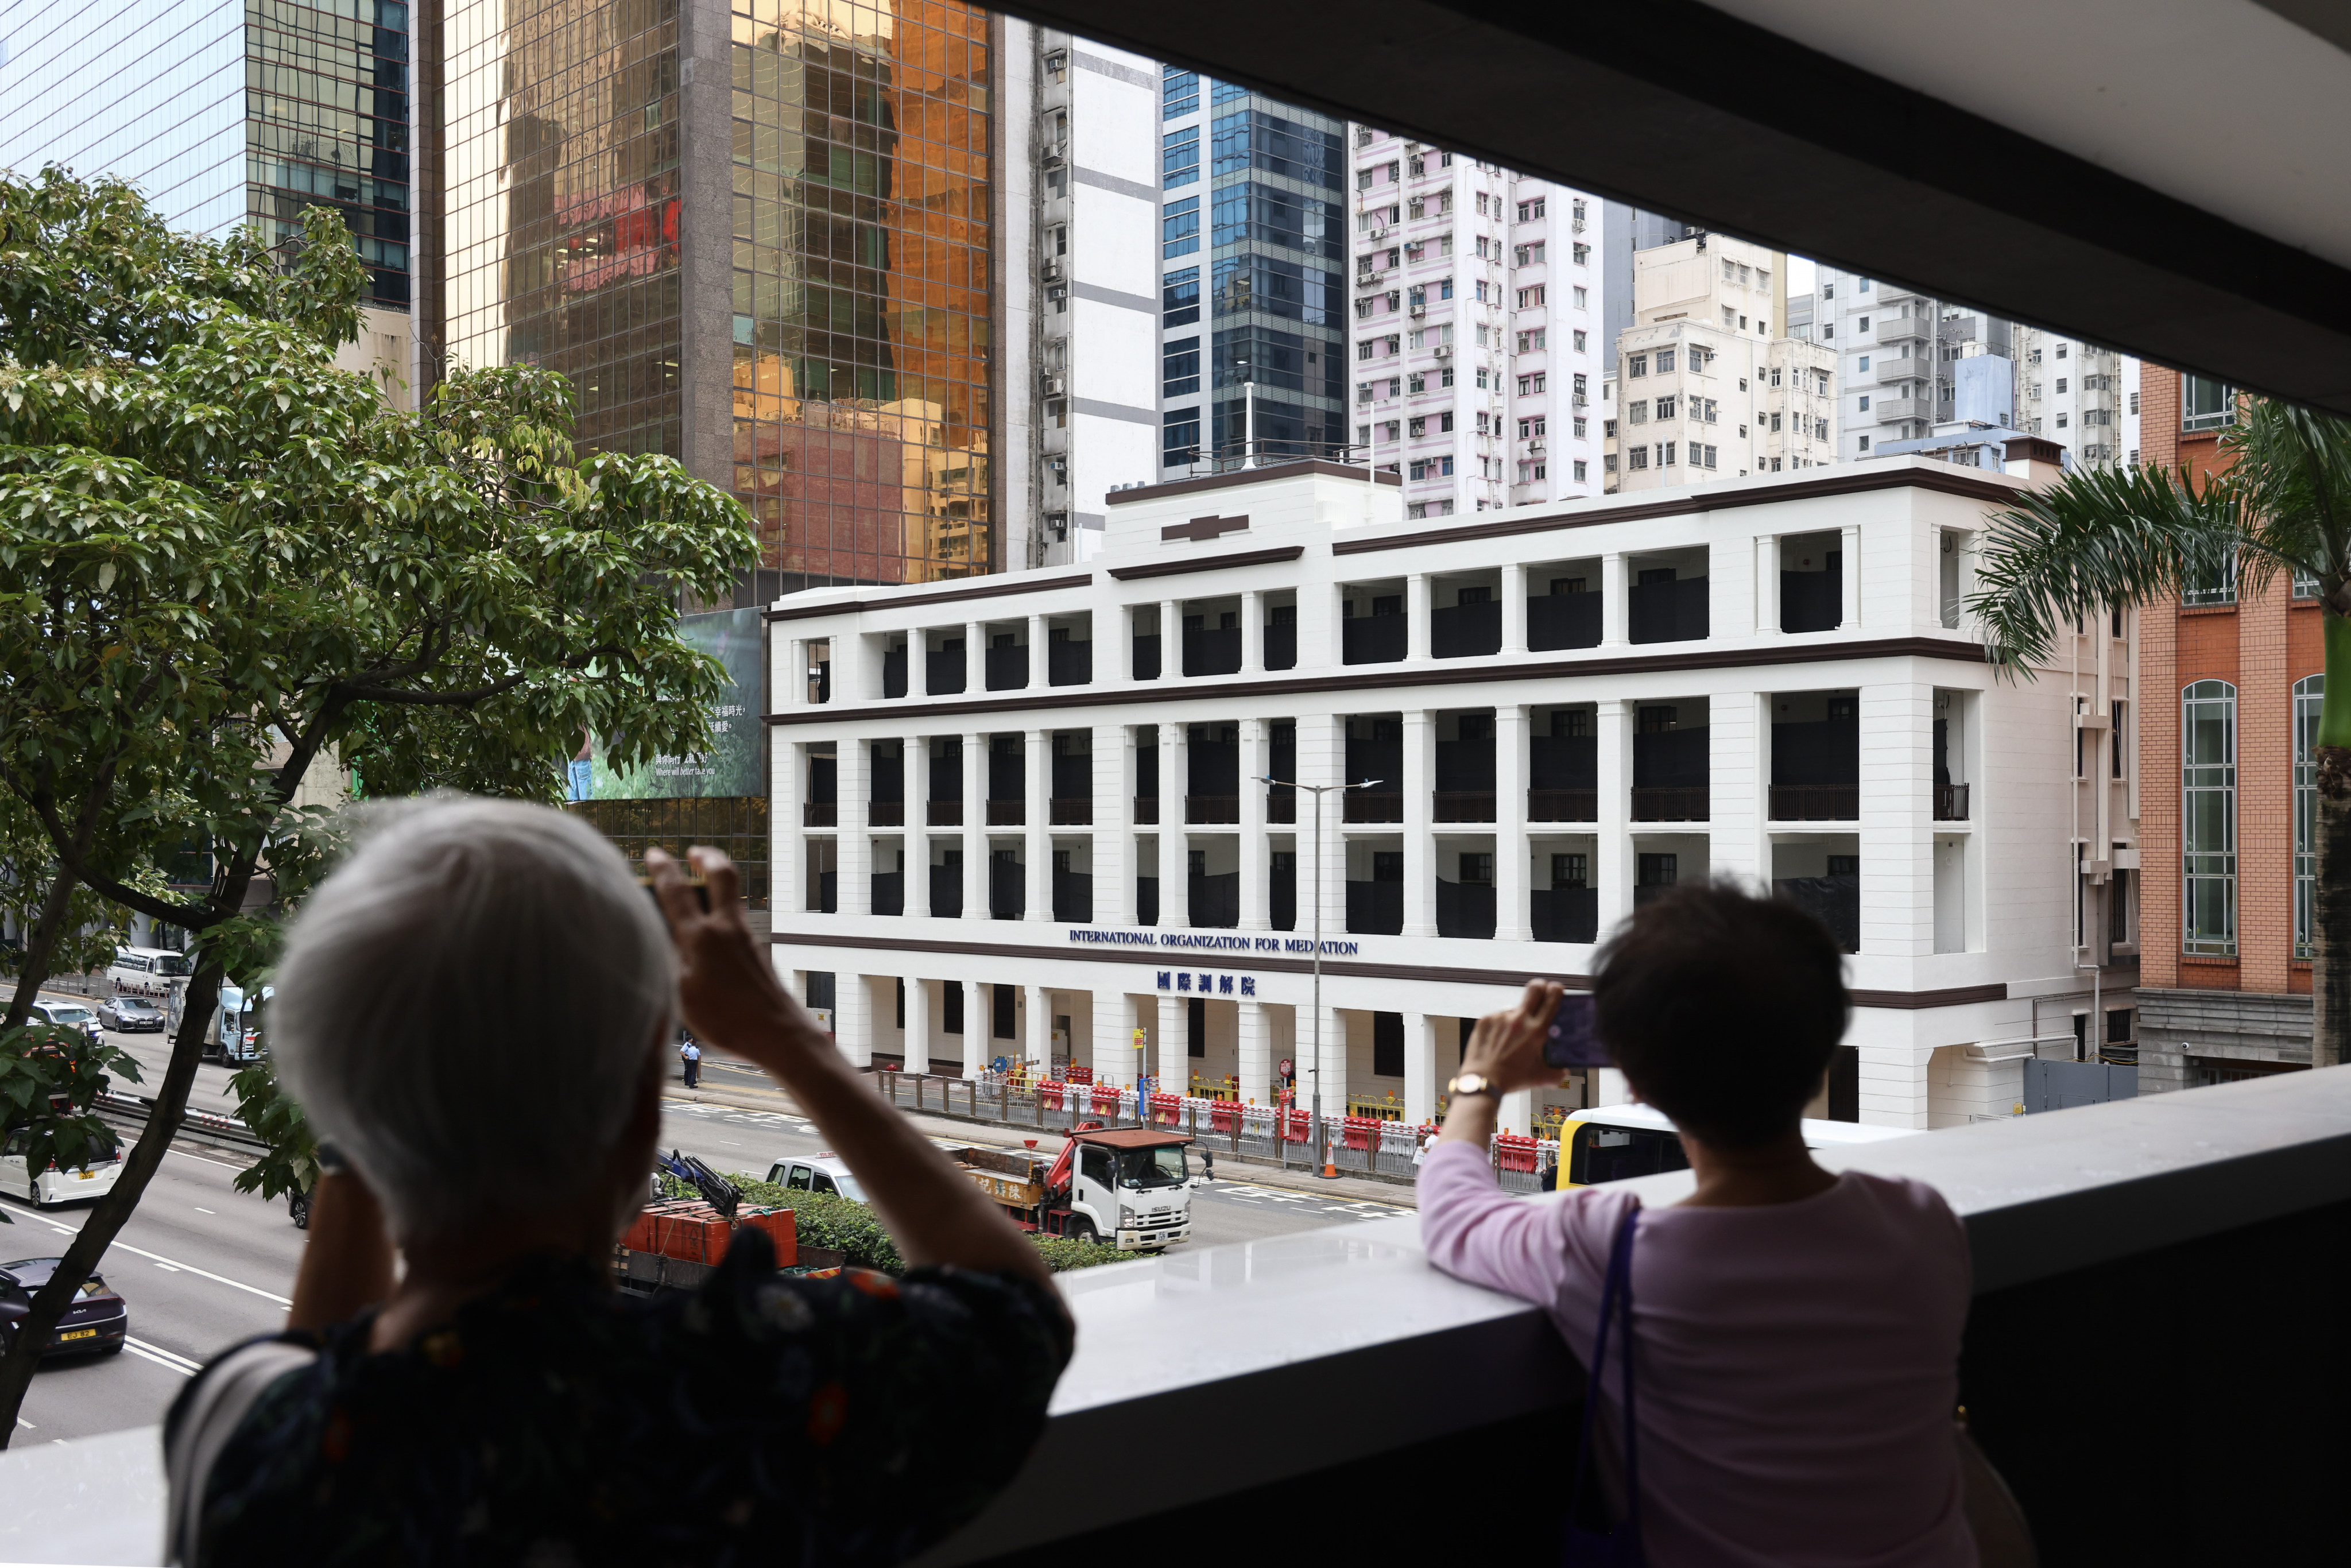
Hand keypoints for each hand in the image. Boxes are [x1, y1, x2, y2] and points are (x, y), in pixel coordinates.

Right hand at [645, 847, 818, 1068]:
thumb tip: (664, 939)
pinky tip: (718, 929)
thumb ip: (670, 961)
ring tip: (706, 880)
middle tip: (696, 851)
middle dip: (708, 858)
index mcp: (701, 937)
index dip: (663, 869)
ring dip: (720, 882)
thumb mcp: (682, 994)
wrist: (777, 1032)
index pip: (677, 892)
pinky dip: (726, 912)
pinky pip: (739, 921)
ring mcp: (748, 939)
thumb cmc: (726, 1020)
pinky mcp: (759, 953)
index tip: (654, 853)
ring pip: (734, 897)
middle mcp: (727, 929)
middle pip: (722, 876)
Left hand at [1459, 979, 1568, 1094]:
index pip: (1551, 998)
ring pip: (1513, 1008)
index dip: (1556, 990)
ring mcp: (1500, 1018)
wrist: (1483, 1081)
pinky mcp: (1484, 1020)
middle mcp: (1519, 1020)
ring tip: (1511, 1037)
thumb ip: (1556, 1074)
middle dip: (1540, 986)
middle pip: (1534, 988)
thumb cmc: (1510, 1079)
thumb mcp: (1540, 1077)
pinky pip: (1496, 1017)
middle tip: (1540, 992)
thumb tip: (1562, 1071)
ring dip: (1516, 1017)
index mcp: (1536, 1030)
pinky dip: (1499, 1026)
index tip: (1556, 989)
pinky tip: (1498, 1040)